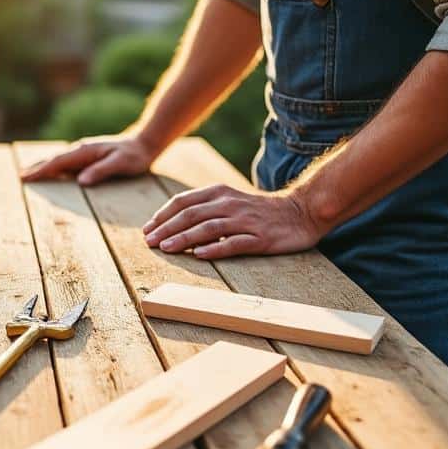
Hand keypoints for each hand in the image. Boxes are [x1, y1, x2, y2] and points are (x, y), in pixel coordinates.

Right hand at [20, 134, 157, 185]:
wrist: (144, 143)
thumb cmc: (134, 156)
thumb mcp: (121, 164)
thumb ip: (101, 171)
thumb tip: (80, 181)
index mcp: (85, 151)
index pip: (58, 162)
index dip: (41, 170)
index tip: (26, 177)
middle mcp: (81, 149)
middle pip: (54, 159)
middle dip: (37, 167)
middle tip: (21, 177)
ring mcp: (84, 151)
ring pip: (59, 159)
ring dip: (43, 166)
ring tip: (29, 173)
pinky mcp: (88, 155)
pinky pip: (66, 161)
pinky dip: (55, 166)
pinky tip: (52, 171)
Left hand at [142, 184, 324, 259]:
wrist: (300, 212)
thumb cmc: (258, 211)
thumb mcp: (229, 202)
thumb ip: (204, 209)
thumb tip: (172, 224)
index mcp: (219, 193)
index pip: (183, 202)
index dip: (162, 215)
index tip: (147, 230)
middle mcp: (229, 204)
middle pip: (191, 215)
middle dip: (166, 228)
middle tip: (149, 243)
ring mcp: (245, 221)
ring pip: (208, 228)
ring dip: (184, 238)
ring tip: (166, 249)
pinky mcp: (260, 238)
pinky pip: (234, 243)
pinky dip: (215, 249)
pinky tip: (199, 255)